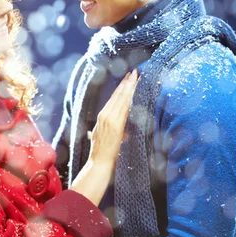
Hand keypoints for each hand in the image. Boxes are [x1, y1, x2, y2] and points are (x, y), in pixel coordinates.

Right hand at [70, 70, 137, 205]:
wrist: (99, 164)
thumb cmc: (103, 153)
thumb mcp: (105, 137)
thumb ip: (113, 130)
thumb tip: (123, 129)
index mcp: (102, 117)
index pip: (114, 99)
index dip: (121, 88)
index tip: (128, 78)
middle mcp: (105, 116)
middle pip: (118, 96)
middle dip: (127, 83)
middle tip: (135, 72)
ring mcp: (109, 120)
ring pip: (121, 99)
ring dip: (129, 87)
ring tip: (136, 77)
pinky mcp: (115, 125)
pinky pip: (124, 108)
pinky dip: (129, 98)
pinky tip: (134, 91)